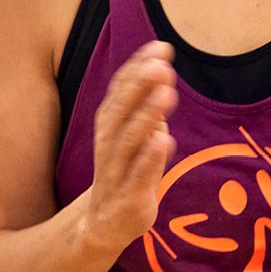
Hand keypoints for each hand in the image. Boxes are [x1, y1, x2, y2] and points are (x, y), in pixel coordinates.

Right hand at [82, 42, 177, 250]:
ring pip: (128, 141)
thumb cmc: (126, 172)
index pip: (120, 92)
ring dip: (145, 116)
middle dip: (139, 87)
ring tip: (165, 93)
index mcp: (109, 126)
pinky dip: (149, 158)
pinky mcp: (129, 198)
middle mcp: (108, 145)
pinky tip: (164, 139)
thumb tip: (161, 73)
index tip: (160, 47)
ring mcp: (116, 172)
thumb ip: (146, 107)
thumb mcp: (134, 136)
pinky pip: (138, 176)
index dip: (137, 69)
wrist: (104, 224)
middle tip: (160, 64)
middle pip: (120, 112)